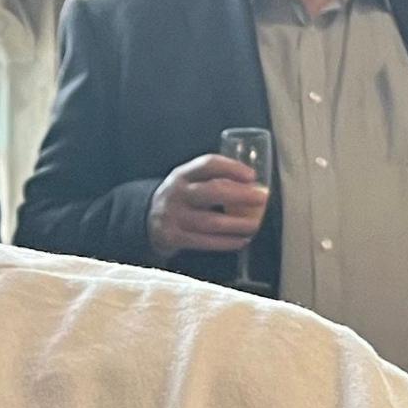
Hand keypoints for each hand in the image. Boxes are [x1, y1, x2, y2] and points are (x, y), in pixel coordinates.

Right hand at [150, 153, 270, 255]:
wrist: (147, 219)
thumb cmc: (181, 198)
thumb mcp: (189, 181)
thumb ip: (213, 179)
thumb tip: (254, 186)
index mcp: (183, 174)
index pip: (208, 164)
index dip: (232, 168)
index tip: (252, 176)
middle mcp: (177, 193)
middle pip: (211, 191)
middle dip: (240, 195)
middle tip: (261, 199)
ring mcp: (174, 216)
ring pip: (210, 221)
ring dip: (236, 224)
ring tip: (255, 225)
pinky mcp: (174, 237)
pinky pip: (204, 242)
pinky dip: (225, 243)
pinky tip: (241, 241)